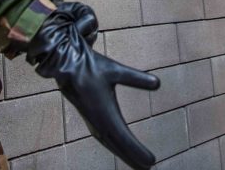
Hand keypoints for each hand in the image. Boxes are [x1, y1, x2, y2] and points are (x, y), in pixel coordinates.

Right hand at [26, 3, 159, 169]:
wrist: (66, 64)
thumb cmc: (91, 67)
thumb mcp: (116, 71)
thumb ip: (136, 78)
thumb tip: (158, 83)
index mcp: (105, 114)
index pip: (124, 138)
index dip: (137, 152)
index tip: (151, 162)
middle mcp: (98, 122)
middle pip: (118, 146)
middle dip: (132, 158)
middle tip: (148, 168)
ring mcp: (93, 121)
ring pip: (110, 143)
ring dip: (123, 153)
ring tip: (137, 163)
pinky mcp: (91, 117)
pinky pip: (104, 138)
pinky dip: (113, 145)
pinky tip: (117, 146)